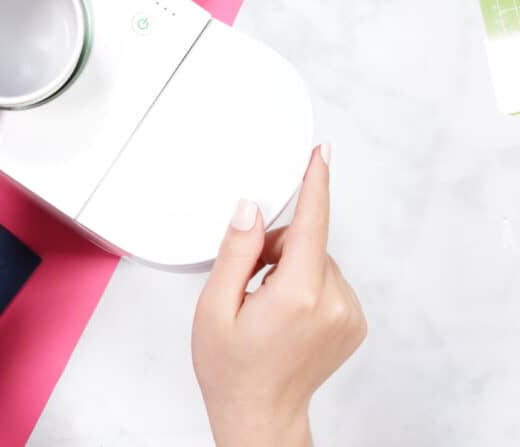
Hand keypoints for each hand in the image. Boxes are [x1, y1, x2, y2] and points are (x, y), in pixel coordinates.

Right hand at [192, 145, 365, 446]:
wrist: (259, 413)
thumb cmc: (231, 368)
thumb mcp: (213, 307)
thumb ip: (235, 253)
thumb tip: (250, 210)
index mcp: (296, 295)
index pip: (310, 224)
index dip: (315, 184)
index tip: (321, 153)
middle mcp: (332, 303)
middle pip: (307, 242)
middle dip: (276, 249)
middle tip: (248, 282)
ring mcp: (348, 314)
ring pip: (318, 260)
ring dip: (292, 268)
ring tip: (265, 304)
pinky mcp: (355, 322)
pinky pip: (329, 281)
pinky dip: (307, 285)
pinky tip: (287, 313)